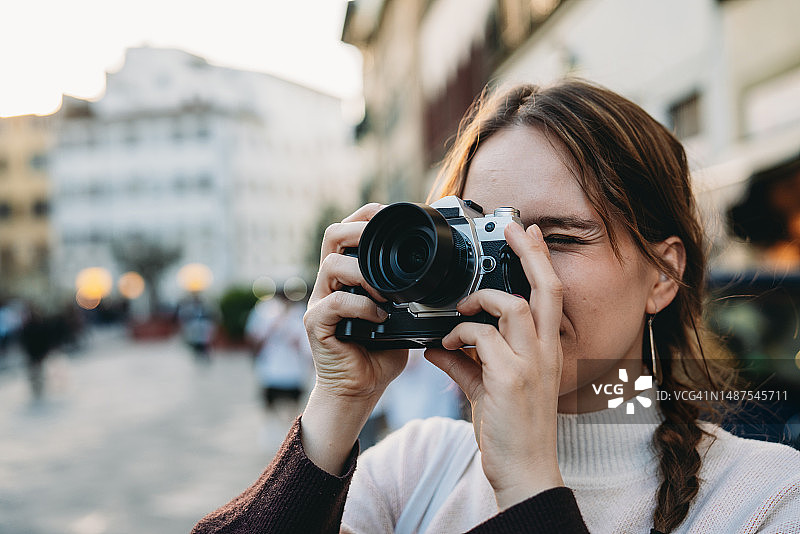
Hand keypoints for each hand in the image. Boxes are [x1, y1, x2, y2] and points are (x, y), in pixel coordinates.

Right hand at [301, 203, 407, 473]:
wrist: (360, 389)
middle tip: (382, 243)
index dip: (367, 216)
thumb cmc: (380, 352)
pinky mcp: (316, 324)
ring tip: (387, 291)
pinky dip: (360, 306)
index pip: (349, 230)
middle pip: (332, 236)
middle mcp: (330, 283)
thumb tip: (446, 274)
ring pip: (331, 266)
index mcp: (348, 274)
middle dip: (359, 231)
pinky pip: (334, 304)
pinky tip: (379, 317)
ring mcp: (320, 302)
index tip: (390, 214)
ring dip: (363, 273)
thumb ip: (412, 292)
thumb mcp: (404, 314)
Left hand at [424, 223, 564, 508]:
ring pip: (515, 307)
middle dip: (532, 253)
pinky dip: (459, 334)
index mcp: (546, 351)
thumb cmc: (512, 430)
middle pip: (548, 289)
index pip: (551, 296)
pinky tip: (445, 344)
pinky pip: (482, 338)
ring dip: (482, 300)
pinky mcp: (510, 378)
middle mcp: (546, 352)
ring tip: (461, 311)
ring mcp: (531, 364)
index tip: (529, 234)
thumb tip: (436, 344)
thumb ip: (465, 362)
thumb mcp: (491, 388)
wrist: (524, 471)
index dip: (541, 262)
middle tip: (515, 227)